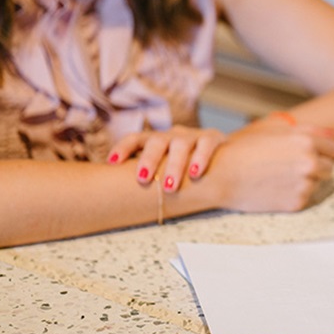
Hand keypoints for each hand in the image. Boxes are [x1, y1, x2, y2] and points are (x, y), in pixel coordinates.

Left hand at [108, 125, 225, 191]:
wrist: (222, 158)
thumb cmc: (184, 168)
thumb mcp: (164, 168)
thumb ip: (148, 176)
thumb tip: (116, 198)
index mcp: (156, 141)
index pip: (135, 139)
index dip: (123, 148)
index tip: (112, 163)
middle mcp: (172, 136)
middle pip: (157, 141)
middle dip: (149, 159)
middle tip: (143, 179)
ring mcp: (192, 136)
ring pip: (180, 144)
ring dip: (174, 165)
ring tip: (170, 186)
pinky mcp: (213, 138)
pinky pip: (206, 144)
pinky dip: (200, 158)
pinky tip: (196, 173)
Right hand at [207, 121, 333, 211]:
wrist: (221, 175)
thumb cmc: (245, 149)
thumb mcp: (275, 130)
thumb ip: (308, 130)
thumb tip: (333, 134)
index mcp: (306, 141)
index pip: (333, 148)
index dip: (322, 150)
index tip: (312, 153)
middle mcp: (310, 162)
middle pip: (329, 167)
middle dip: (317, 166)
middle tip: (292, 166)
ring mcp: (304, 184)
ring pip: (318, 183)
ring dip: (306, 180)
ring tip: (280, 176)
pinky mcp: (297, 202)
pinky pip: (305, 197)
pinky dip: (294, 194)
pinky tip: (275, 188)